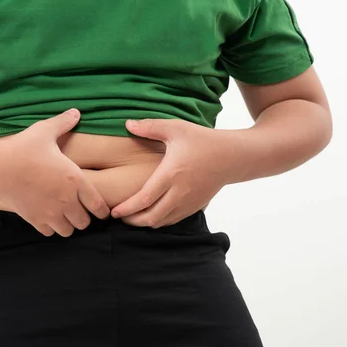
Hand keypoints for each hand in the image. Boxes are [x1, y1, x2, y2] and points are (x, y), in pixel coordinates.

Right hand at [0, 108, 110, 236]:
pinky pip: (49, 233)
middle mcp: (66, 201)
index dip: (102, 210)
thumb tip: (76, 112)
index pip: (99, 206)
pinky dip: (50, 227)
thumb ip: (63, 123)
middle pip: (84, 223)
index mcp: (75, 180)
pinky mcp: (34, 220)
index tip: (101, 210)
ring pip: (68, 231)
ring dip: (68, 224)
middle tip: (79, 209)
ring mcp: (50, 213)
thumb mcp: (45, 131)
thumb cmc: (23, 148)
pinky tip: (47, 216)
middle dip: (84, 217)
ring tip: (63, 214)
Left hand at [110, 118, 242, 227]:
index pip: (144, 199)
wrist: (233, 156)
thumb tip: (127, 124)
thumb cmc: (203, 140)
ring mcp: (189, 202)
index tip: (113, 211)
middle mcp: (179, 193)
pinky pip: (173, 220)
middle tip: (118, 216)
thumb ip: (150, 127)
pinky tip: (150, 214)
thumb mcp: (176, 128)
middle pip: (151, 217)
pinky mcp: (195, 207)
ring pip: (162, 222)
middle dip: (132, 221)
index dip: (126, 209)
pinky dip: (159, 221)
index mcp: (171, 174)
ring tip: (131, 217)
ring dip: (145, 223)